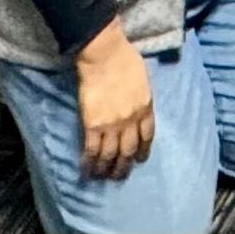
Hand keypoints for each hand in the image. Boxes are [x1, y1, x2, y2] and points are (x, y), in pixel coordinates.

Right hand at [76, 21, 154, 180]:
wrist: (106, 57)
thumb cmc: (126, 61)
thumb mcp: (144, 81)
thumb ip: (142, 98)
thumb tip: (138, 107)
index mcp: (146, 107)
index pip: (147, 136)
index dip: (143, 150)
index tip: (140, 160)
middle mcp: (131, 120)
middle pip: (129, 149)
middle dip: (124, 166)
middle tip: (120, 176)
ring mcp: (112, 124)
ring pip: (110, 154)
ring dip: (106, 168)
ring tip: (102, 177)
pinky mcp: (92, 124)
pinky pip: (92, 149)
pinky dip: (89, 162)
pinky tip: (87, 169)